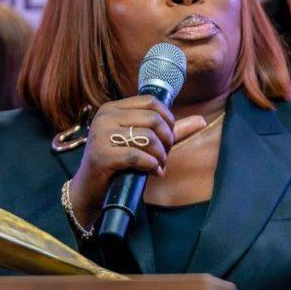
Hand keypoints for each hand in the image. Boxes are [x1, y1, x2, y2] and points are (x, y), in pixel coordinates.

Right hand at [68, 95, 205, 229]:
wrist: (89, 189)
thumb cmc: (117, 163)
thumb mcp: (140, 142)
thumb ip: (169, 131)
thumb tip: (201, 120)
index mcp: (112, 108)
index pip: (149, 101)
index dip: (167, 118)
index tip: (169, 136)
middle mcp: (104, 117)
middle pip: (152, 118)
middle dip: (166, 139)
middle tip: (165, 155)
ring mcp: (101, 136)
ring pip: (147, 137)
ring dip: (160, 155)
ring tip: (160, 165)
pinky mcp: (102, 156)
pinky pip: (137, 156)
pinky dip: (151, 165)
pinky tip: (154, 172)